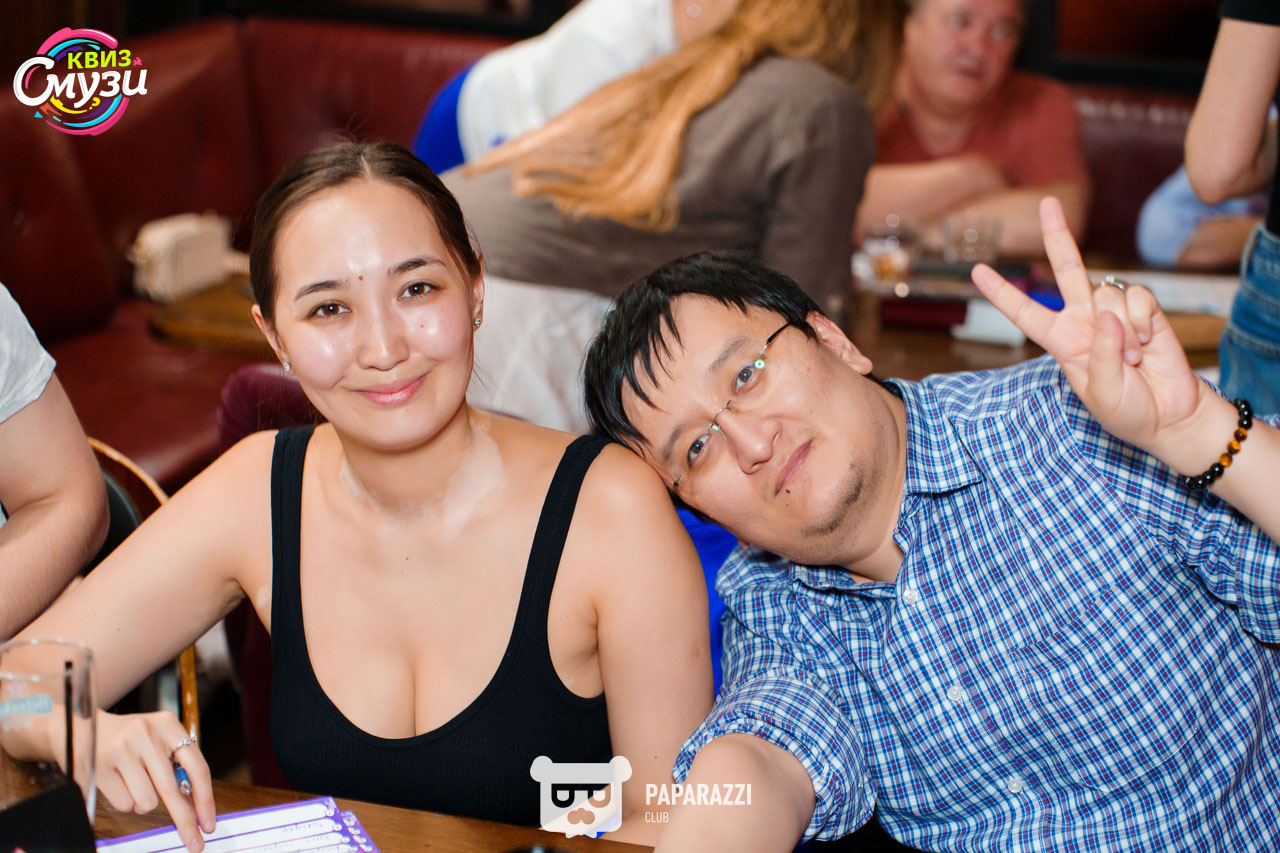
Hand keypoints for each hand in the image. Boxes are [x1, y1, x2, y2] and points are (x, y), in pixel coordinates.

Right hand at [95, 711, 216, 851]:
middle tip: (195, 843)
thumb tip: (195, 807)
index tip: (209, 823)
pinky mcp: (100, 767)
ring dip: (143, 802)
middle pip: (173, 790)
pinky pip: (124, 804)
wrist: (84, 727)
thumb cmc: (130, 739)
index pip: (197, 768)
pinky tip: (117, 783)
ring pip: (147, 802)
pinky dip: (124, 802)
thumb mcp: (158, 741)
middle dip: (185, 822)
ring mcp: (122, 750)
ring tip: (133, 783)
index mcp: (168, 725)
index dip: (206, 800)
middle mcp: (146, 734)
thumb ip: (178, 766)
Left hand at [970, 197, 1206, 458]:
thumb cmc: (1128, 411)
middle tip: (1047, 202)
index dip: (1001, 292)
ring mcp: (1114, 312)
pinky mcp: (1146, 311)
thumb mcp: (1102, 392)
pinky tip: (1147, 343)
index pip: (1024, 313)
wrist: (1170, 416)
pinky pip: (1138, 296)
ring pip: (1107, 291)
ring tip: (1132, 359)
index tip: (976, 270)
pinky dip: (1143, 319)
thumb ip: (1102, 354)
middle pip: (1067, 268)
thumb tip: (1108, 313)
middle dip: (1057, 234)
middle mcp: (1083, 320)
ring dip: (1122, 328)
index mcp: (1061, 341)